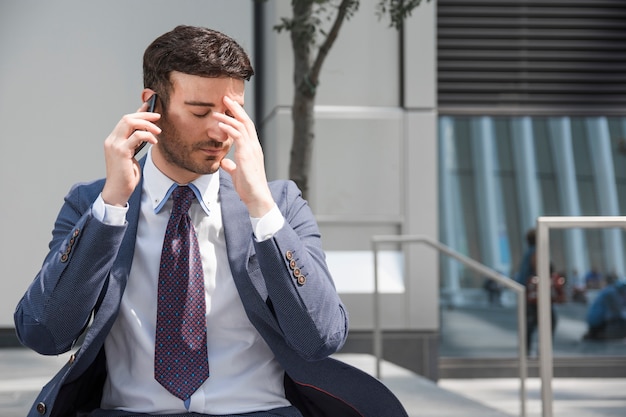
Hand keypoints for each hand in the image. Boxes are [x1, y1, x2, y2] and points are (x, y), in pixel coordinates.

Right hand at [101, 102, 160, 205]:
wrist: (118, 190)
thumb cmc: (126, 174)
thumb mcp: (132, 154)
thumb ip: (136, 142)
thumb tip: (146, 131)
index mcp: (113, 140)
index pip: (125, 120)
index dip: (139, 112)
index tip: (151, 107)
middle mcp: (112, 140)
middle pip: (127, 118)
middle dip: (145, 115)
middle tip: (158, 117)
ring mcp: (115, 145)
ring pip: (130, 123)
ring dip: (147, 124)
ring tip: (158, 131)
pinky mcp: (121, 152)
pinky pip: (137, 136)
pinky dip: (148, 136)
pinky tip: (154, 142)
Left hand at [214, 96, 274, 217]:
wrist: (257, 197)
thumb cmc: (248, 188)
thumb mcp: (237, 174)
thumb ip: (231, 166)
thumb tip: (224, 163)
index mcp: (253, 149)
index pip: (247, 127)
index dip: (238, 116)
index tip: (229, 107)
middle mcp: (254, 146)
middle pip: (246, 121)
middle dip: (235, 109)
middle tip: (226, 98)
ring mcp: (252, 149)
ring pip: (242, 126)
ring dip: (229, 116)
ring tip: (218, 110)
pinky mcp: (246, 154)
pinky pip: (238, 136)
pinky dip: (229, 128)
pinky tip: (220, 124)